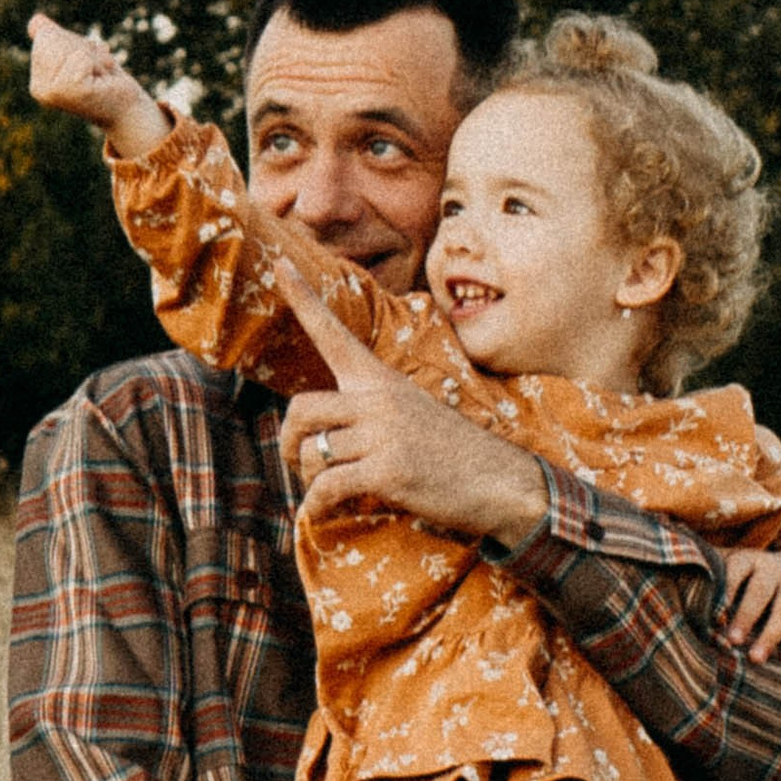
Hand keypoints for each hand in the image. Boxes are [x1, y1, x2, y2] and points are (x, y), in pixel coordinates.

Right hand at [27, 11, 172, 155]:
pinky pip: (82, 57)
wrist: (128, 111)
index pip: (45, 35)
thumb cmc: (106, 82)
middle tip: (95, 72)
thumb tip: (35, 21)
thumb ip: (56, 39)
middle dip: (84, 48)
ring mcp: (52, 92)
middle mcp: (39, 89)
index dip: (74, 43)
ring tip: (100, 77)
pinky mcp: (69, 91)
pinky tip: (104, 81)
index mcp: (38, 81)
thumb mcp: (79, 54)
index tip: (86, 66)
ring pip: (70, 47)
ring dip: (95, 57)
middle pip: (55, 38)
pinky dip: (99, 63)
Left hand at [273, 264, 550, 548]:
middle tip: (297, 463)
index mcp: (383, 381)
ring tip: (323, 494)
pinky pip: (326, 488)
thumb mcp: (413, 414)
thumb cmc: (454, 455)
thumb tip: (322, 438)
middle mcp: (379, 400)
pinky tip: (321, 516)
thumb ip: (369, 414)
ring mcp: (383, 434)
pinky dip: (316, 508)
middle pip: (301, 409)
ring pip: (311, 452)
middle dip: (289, 442)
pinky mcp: (387, 471)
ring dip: (306, 480)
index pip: (335, 333)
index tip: (279, 264)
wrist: (501, 482)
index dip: (303, 298)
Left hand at [719, 546, 780, 660]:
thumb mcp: (732, 577)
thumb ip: (717, 593)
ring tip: (755, 658)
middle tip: (733, 641)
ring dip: (770, 635)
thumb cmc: (747, 583)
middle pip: (761, 591)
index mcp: (749, 561)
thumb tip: (702, 620)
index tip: (716, 616)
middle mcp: (774, 570)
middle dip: (746, 616)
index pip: (737, 570)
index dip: (727, 590)